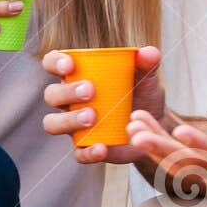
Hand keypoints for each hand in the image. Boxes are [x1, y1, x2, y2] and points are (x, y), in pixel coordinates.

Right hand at [41, 46, 162, 163]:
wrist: (154, 125)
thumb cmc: (141, 93)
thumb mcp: (146, 76)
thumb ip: (146, 63)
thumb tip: (148, 53)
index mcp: (76, 76)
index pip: (53, 63)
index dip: (55, 62)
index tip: (70, 65)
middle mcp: (68, 101)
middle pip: (52, 95)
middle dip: (67, 92)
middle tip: (90, 91)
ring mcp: (74, 126)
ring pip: (53, 124)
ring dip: (68, 120)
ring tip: (92, 117)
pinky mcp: (85, 148)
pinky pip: (78, 153)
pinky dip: (88, 152)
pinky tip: (102, 148)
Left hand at [130, 80, 206, 189]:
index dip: (201, 146)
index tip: (179, 132)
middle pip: (191, 165)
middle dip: (162, 150)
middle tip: (137, 133)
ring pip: (178, 165)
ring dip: (153, 147)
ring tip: (133, 126)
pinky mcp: (202, 165)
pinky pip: (175, 159)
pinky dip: (156, 143)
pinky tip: (138, 124)